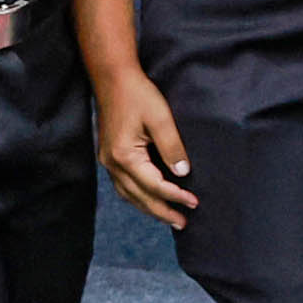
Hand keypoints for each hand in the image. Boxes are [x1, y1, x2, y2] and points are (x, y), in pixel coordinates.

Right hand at [97, 70, 196, 229]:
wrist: (113, 79)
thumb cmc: (138, 95)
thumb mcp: (161, 119)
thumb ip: (172, 147)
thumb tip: (183, 174)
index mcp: (125, 156)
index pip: (154, 185)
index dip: (175, 196)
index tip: (195, 202)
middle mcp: (112, 163)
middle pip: (139, 197)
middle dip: (161, 211)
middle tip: (183, 223)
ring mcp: (107, 161)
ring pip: (128, 194)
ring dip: (148, 207)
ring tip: (169, 217)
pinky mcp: (109, 156)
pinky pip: (123, 185)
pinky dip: (137, 196)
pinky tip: (149, 199)